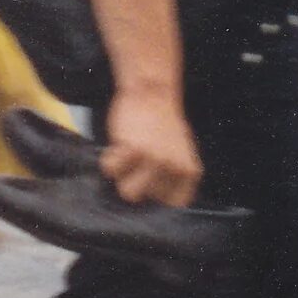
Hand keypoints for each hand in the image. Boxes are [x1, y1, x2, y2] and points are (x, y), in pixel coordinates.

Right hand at [99, 85, 203, 207]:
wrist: (152, 93)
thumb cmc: (162, 122)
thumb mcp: (180, 152)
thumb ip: (172, 174)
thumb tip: (151, 198)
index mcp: (190, 171)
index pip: (173, 204)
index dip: (157, 195)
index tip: (150, 182)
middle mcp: (174, 167)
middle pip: (147, 198)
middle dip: (137, 182)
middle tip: (136, 164)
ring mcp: (153, 159)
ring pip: (128, 192)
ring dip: (122, 177)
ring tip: (125, 160)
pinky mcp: (131, 148)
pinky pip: (110, 170)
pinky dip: (108, 160)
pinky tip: (116, 148)